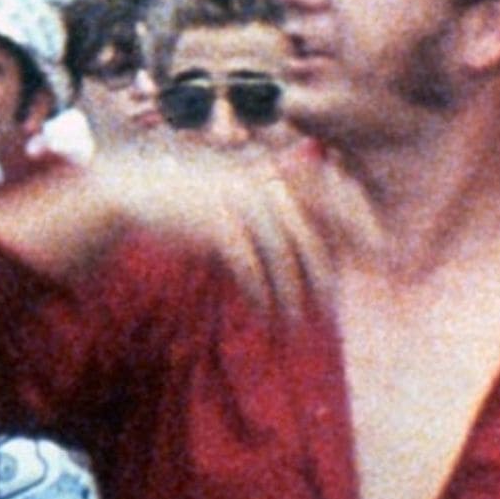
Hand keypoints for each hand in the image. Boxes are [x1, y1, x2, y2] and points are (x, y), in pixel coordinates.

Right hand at [0, 143, 336, 317]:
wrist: (127, 196)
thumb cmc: (183, 203)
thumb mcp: (230, 197)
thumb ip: (270, 208)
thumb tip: (315, 236)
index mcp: (266, 176)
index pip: (327, 197)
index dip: (356, 225)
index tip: (372, 256)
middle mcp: (257, 185)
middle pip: (310, 232)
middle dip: (325, 274)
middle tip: (331, 309)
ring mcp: (236, 204)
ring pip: (284, 254)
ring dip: (294, 294)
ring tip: (297, 322)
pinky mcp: (214, 226)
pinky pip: (251, 267)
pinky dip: (263, 296)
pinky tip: (267, 316)